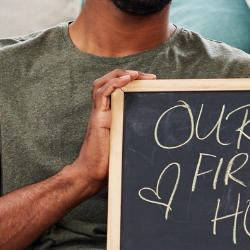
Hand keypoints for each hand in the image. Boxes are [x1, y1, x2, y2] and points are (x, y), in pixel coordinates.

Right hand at [69, 69, 155, 193]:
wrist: (91, 175)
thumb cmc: (108, 164)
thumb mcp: (127, 142)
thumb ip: (135, 134)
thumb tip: (158, 133)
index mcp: (110, 114)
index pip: (117, 88)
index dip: (133, 81)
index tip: (152, 82)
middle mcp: (103, 111)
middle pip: (110, 81)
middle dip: (129, 74)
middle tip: (150, 77)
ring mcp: (98, 113)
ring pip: (102, 83)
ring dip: (120, 74)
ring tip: (136, 74)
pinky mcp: (97, 118)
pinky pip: (101, 93)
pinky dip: (113, 83)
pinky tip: (126, 79)